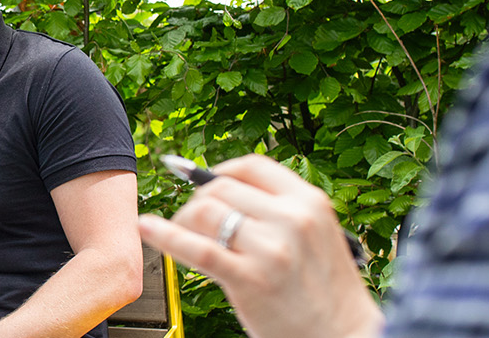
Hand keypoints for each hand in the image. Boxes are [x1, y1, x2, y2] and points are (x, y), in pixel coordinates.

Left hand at [138, 155, 382, 337]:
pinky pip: (197, 249)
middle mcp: (292, 219)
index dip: (220, 172)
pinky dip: (164, 235)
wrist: (343, 334)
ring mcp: (271, 249)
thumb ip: (279, 210)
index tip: (205, 182)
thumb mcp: (316, 235)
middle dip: (197, 202)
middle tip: (191, 223)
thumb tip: (218, 185)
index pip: (252, 166)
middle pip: (220, 188)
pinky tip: (146, 228)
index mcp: (310, 202)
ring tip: (183, 237)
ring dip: (183, 222)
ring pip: (204, 212)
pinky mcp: (249, 279)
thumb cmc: (324, 289)